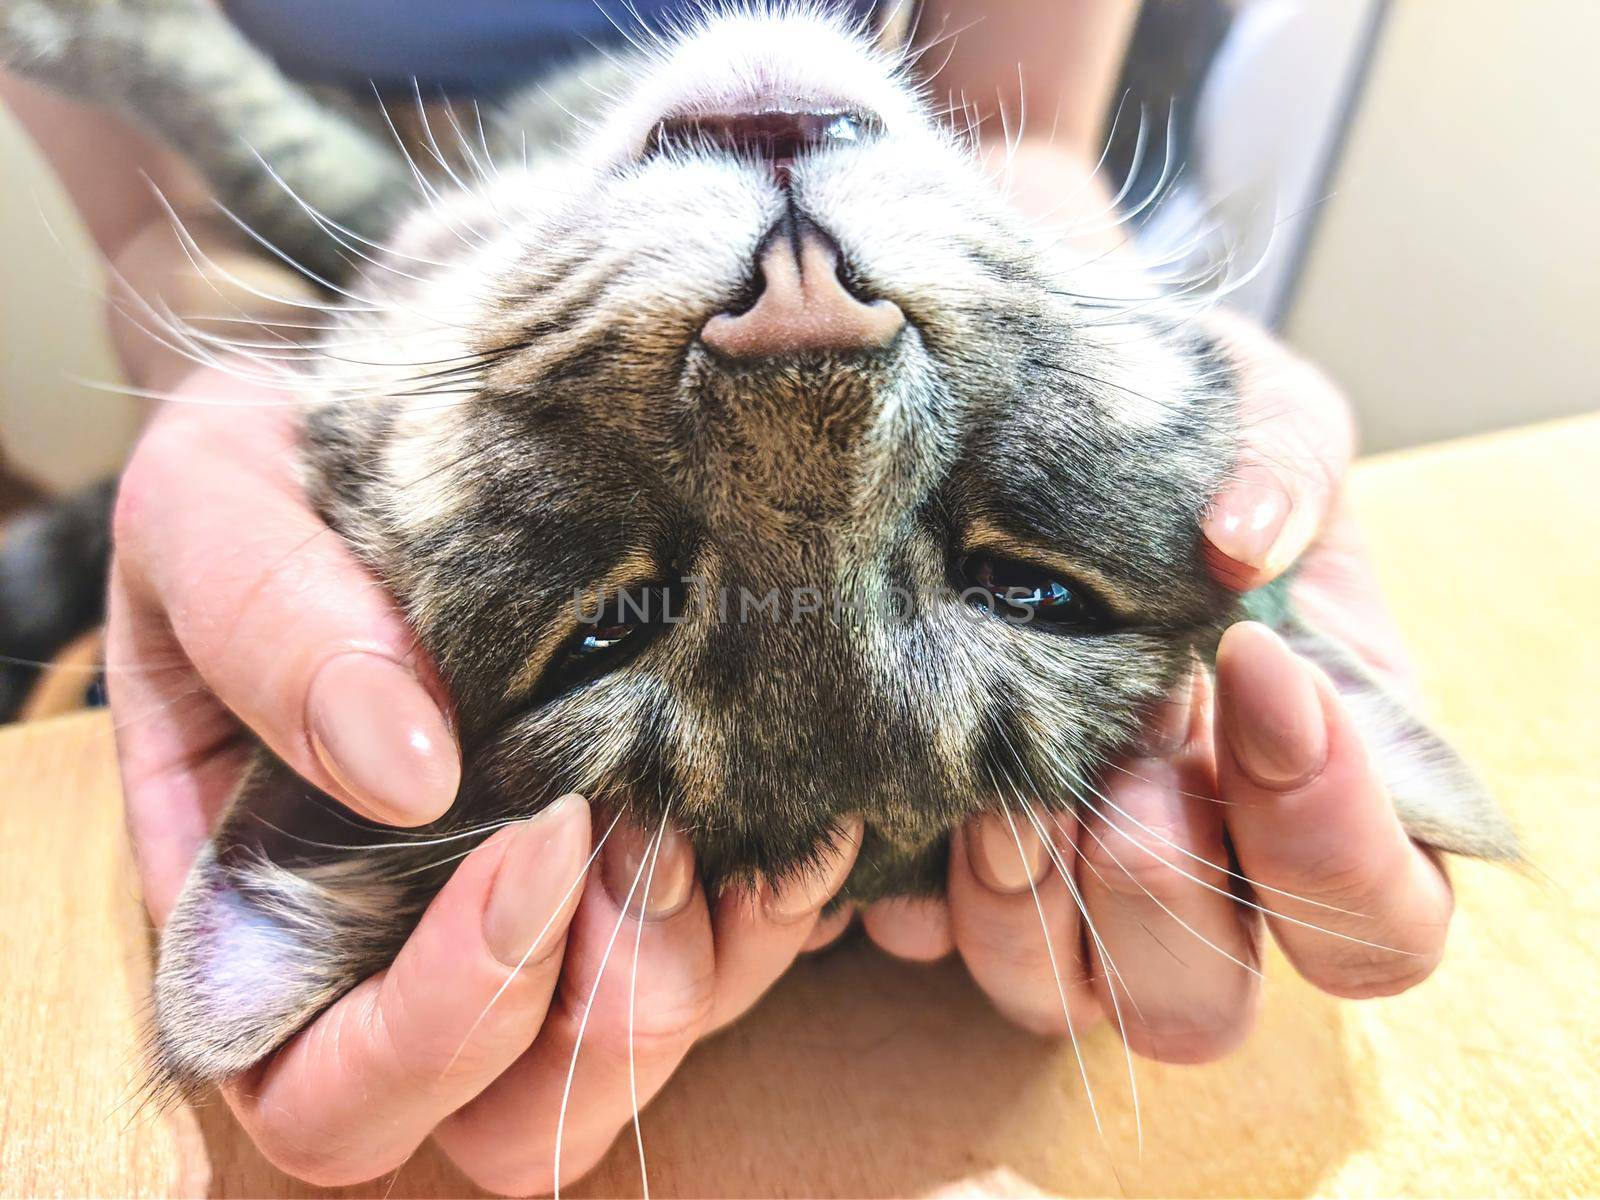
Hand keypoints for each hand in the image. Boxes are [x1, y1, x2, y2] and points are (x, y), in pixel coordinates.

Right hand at [108, 367, 861, 1191]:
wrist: (400, 412)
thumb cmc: (275, 468)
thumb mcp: (209, 502)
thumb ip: (264, 625)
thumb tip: (404, 772)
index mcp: (265, 920)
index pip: (330, 1092)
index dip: (437, 1020)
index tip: (534, 840)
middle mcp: (405, 956)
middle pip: (511, 1126)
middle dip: (593, 1012)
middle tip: (633, 836)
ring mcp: (543, 922)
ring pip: (637, 1058)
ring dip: (696, 963)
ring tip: (704, 808)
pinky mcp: (644, 867)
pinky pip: (737, 958)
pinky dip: (780, 906)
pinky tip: (803, 807)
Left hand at [848, 316, 1455, 1060]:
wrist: (1015, 417)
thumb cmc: (1169, 434)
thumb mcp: (1254, 415)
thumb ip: (1285, 464)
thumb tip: (1243, 537)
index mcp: (1313, 791)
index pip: (1380, 916)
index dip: (1331, 836)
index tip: (1254, 668)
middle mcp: (1187, 865)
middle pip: (1202, 1004)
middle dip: (1159, 891)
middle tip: (1124, 764)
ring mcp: (1056, 882)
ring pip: (1055, 996)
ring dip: (1022, 907)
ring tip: (995, 788)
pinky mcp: (937, 862)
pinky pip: (917, 939)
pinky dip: (900, 888)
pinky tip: (888, 794)